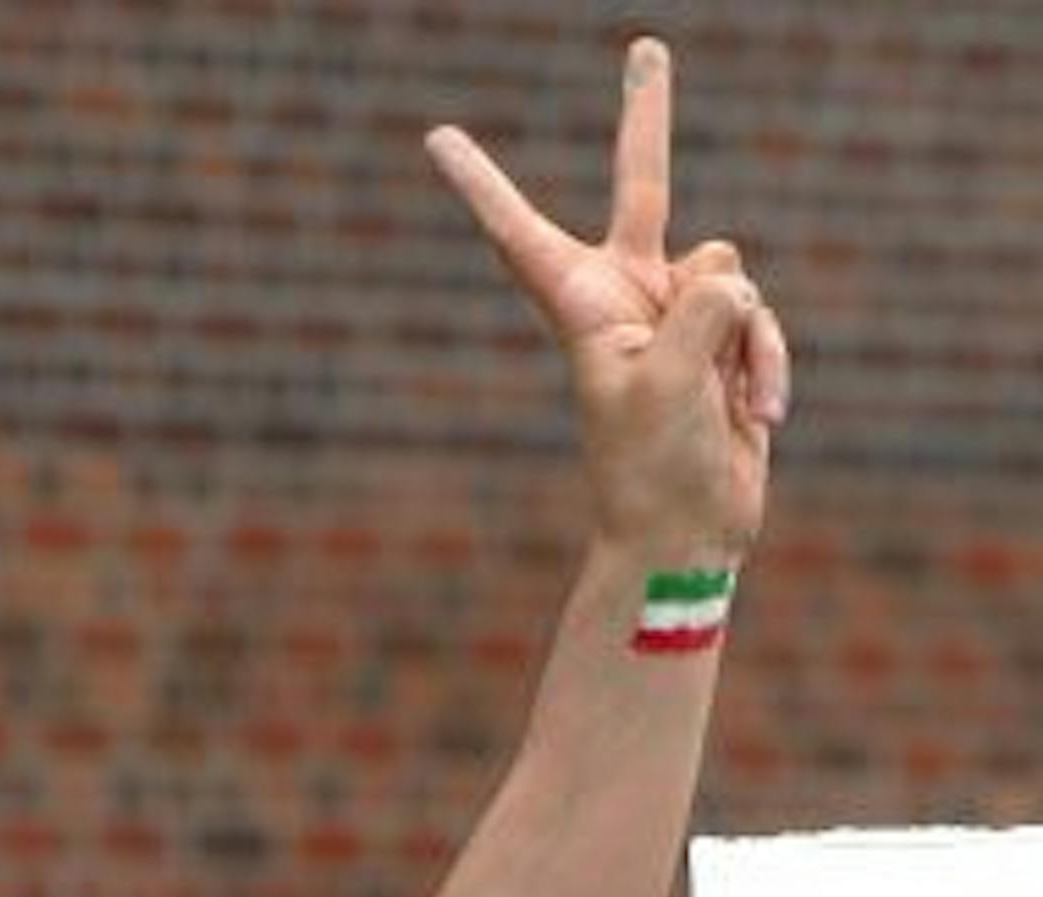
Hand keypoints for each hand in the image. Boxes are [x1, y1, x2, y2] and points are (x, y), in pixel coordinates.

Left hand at [426, 36, 788, 558]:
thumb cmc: (654, 474)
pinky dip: (770, 361)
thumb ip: (703, 314)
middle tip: (646, 45)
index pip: (520, 236)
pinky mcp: (724, 338)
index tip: (437, 138)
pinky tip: (762, 415)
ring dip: (745, 338)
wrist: (687, 537)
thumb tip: (731, 278)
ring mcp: (679, 314)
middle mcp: (627, 298)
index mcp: (581, 310)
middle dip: (648, 116)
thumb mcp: (670, 389)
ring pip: (731, 271)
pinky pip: (761, 316)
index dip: (483, 186)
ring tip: (727, 402)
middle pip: (643, 186)